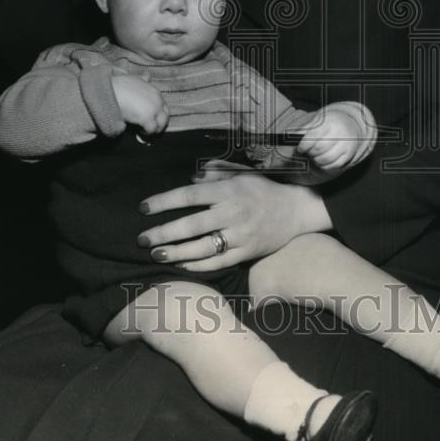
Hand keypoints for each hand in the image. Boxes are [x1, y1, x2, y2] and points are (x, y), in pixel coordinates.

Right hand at [112, 75, 168, 133]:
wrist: (111, 91)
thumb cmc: (120, 85)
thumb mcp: (134, 78)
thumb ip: (143, 78)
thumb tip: (147, 75)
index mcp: (155, 92)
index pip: (164, 106)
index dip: (158, 114)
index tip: (150, 117)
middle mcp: (157, 100)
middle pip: (165, 117)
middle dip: (159, 123)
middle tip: (149, 127)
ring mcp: (153, 109)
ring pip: (161, 125)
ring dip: (154, 129)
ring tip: (145, 130)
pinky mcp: (147, 118)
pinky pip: (152, 130)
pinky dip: (147, 133)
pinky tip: (140, 131)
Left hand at [136, 161, 331, 270]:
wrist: (297, 210)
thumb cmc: (264, 189)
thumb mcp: (241, 174)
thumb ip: (214, 175)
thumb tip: (190, 180)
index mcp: (229, 190)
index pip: (190, 196)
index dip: (164, 202)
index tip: (143, 208)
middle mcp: (233, 213)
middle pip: (192, 225)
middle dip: (163, 233)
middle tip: (142, 239)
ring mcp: (240, 236)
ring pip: (202, 248)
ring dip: (176, 253)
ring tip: (156, 255)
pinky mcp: (247, 253)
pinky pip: (218, 263)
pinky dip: (198, 266)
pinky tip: (180, 265)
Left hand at [296, 107, 374, 175]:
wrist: (349, 126)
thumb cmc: (328, 124)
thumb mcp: (316, 122)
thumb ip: (303, 130)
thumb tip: (290, 138)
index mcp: (329, 123)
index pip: (313, 136)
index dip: (304, 145)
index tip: (300, 148)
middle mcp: (339, 133)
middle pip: (319, 149)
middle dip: (309, 153)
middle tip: (307, 152)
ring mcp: (345, 145)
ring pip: (325, 159)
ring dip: (316, 160)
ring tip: (315, 155)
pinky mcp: (348, 155)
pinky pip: (333, 166)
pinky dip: (325, 165)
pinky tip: (323, 159)